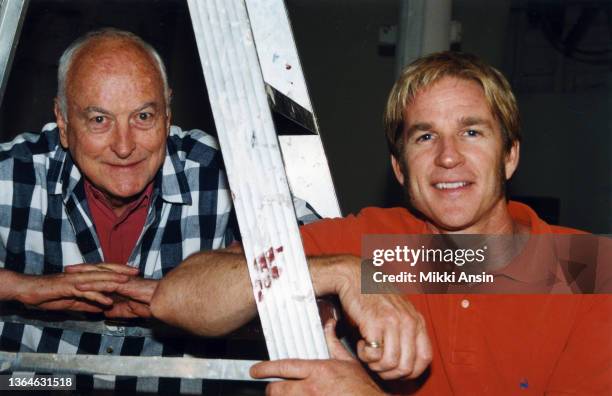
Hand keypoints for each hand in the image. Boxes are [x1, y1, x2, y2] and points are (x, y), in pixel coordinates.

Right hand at [16, 270, 130, 312]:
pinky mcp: (67, 288)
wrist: (28, 291)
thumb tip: (100, 308)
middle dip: (121, 271)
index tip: (134, 273)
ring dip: (112, 280)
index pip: (104, 272)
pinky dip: (97, 296)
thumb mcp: (72, 302)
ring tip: (126, 282)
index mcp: (82, 277)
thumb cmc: (48, 295)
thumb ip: (87, 303)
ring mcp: (74, 280)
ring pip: (97, 279)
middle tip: (137, 272)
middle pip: (104, 271)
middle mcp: (81, 276)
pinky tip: (107, 301)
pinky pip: (85, 292)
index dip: (119, 271)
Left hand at [68, 264, 156, 318]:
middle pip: (98, 271)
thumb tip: (106, 312)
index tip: (76, 274)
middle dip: (82, 269)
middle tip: (67, 269)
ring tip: (68, 274)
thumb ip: (117, 310)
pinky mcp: (122, 285)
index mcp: (121, 282)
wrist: (162, 302)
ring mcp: (120, 280)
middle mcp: (119, 278)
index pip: (102, 275)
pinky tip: (79, 286)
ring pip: (98, 275)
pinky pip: (103, 285)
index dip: (89, 274)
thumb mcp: (129, 310)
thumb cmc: (150, 305)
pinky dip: (90, 286)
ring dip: (82, 274)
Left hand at [251, 319, 383, 395]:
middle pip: (277, 390)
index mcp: (318, 371)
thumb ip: (333, 343)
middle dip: (271, 390)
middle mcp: (311, 389)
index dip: (265, 369)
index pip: (284, 367)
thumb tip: (329, 325)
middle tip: (272, 389)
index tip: (255, 370)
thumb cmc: (362, 388)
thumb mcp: (348, 361)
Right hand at [320, 256, 431, 379]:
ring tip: (368, 354)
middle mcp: (408, 322)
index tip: (397, 372)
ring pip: (390, 363)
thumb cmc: (374, 294)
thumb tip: (408, 360)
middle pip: (407, 366)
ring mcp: (392, 322)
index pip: (425, 358)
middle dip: (390, 374)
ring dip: (376, 365)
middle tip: (378, 366)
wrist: (355, 276)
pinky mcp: (374, 323)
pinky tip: (361, 345)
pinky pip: (373, 355)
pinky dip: (365, 356)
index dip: (411, 372)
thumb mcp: (399, 311)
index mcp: (417, 320)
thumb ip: (407, 331)